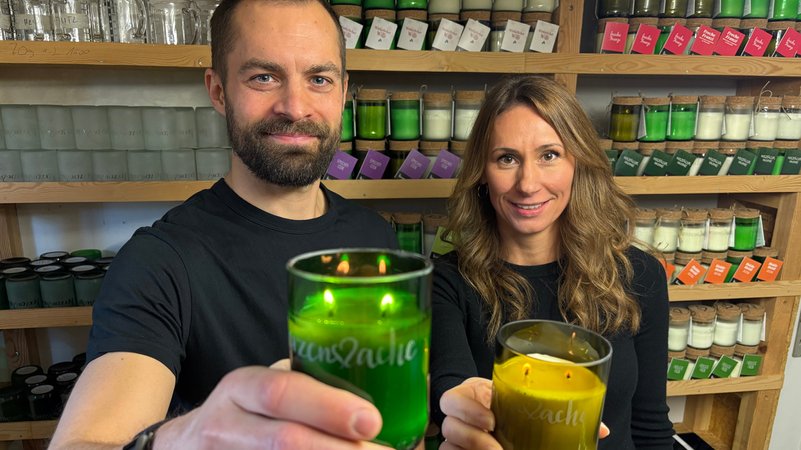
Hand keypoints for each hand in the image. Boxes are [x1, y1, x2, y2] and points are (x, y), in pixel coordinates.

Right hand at [153, 365, 391, 448]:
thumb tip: (385, 391)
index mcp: (242, 386)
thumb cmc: (248, 411)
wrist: (188, 445)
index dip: (329, 407)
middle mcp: (224, 424)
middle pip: (284, 440)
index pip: (283, 392)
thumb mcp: (266, 388)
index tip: (371, 421)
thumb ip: (309, 387)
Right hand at [438, 378, 610, 449]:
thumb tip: (601, 430)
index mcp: (476, 397)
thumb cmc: (519, 415)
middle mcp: (461, 418)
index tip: (492, 421)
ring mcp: (458, 439)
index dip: (466, 408)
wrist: (509, 432)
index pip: (454, 398)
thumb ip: (558, 414)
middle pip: (449, 424)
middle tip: (497, 448)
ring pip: (449, 444)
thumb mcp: (531, 410)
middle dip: (472, 436)